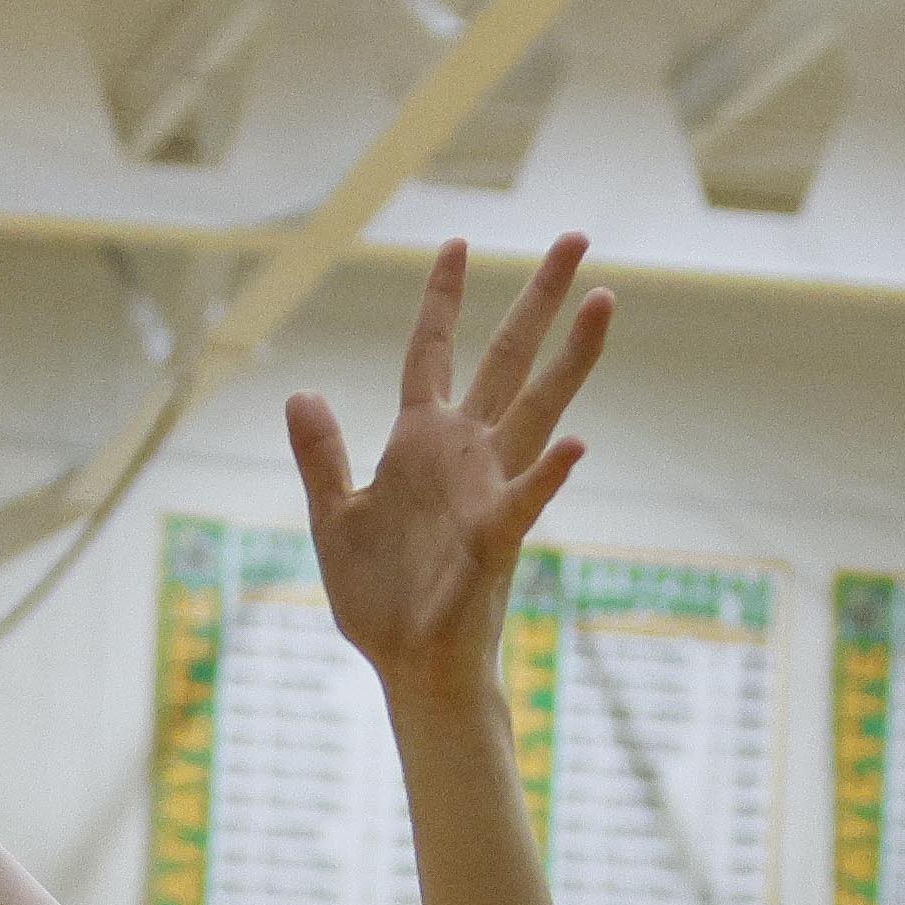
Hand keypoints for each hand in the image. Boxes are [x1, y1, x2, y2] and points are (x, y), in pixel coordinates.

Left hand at [287, 235, 608, 696]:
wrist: (408, 666)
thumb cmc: (378, 599)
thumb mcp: (333, 517)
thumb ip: (321, 455)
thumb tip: (301, 392)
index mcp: (418, 442)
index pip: (431, 351)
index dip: (443, 298)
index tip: (458, 242)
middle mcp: (462, 453)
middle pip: (507, 358)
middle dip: (539, 298)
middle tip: (576, 238)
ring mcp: (486, 489)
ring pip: (538, 409)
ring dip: (571, 358)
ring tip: (603, 300)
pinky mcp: (496, 538)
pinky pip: (527, 497)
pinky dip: (550, 474)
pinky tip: (580, 444)